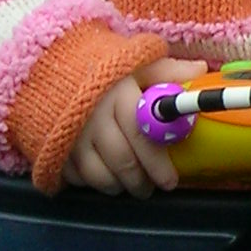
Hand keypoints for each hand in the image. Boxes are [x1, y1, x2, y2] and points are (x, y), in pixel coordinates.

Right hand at [65, 60, 205, 197]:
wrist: (50, 64)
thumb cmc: (102, 66)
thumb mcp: (135, 62)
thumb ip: (166, 70)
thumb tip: (201, 70)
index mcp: (118, 93)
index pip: (142, 135)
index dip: (157, 163)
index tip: (170, 181)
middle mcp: (92, 115)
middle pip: (121, 161)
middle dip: (140, 181)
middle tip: (151, 188)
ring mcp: (69, 133)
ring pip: (98, 175)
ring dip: (118, 186)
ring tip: (129, 185)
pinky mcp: (51, 145)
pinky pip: (74, 176)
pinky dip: (90, 182)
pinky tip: (103, 176)